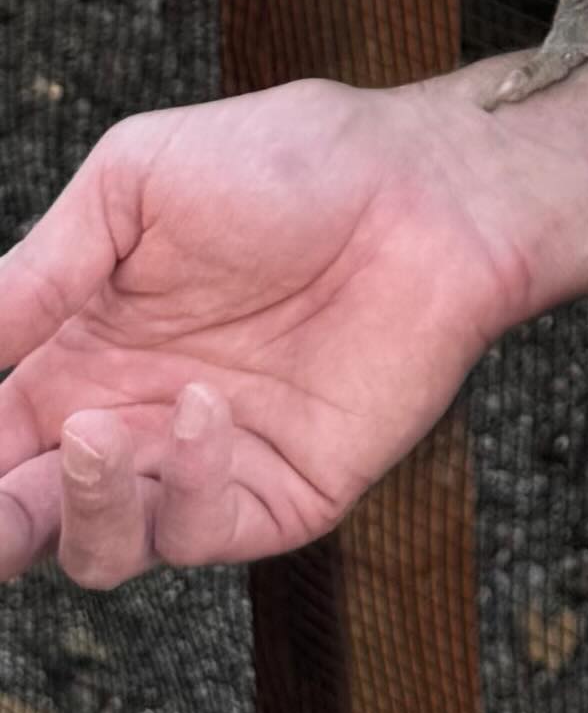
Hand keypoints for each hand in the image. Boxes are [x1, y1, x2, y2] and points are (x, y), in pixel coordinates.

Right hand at [0, 79, 523, 583]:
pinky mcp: (280, 496)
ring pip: (102, 549)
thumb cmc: (284, 163)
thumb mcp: (132, 186)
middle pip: (28, 519)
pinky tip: (202, 406)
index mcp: (79, 360)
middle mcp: (129, 425)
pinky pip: (201, 529)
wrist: (423, 185)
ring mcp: (202, 468)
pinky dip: (183, 484)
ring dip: (81, 509)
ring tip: (97, 433)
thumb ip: (37, 271)